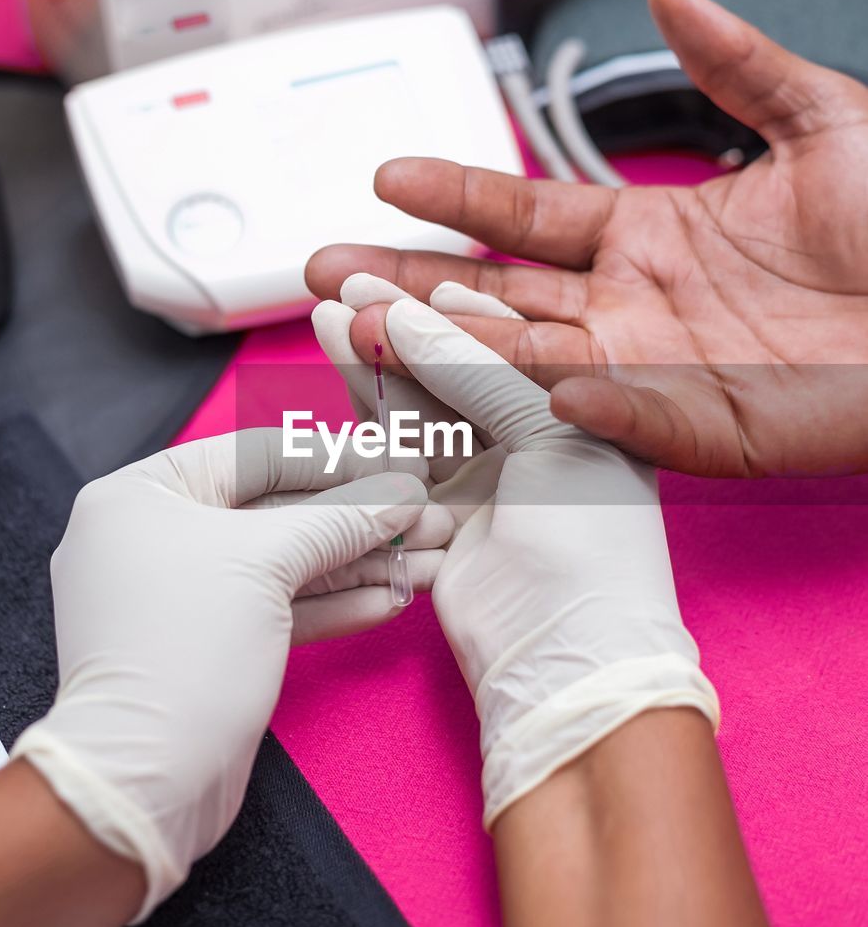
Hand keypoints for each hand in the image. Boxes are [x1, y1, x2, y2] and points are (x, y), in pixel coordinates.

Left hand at [12, 430, 449, 917]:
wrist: (144, 783)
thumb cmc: (182, 650)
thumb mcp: (263, 562)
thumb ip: (339, 519)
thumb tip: (403, 493)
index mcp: (142, 496)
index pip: (254, 455)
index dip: (336, 459)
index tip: (400, 463)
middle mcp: (158, 538)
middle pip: (277, 511)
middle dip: (360, 518)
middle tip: (432, 516)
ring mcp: (186, 596)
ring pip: (287, 565)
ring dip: (361, 561)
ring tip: (432, 560)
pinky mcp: (213, 648)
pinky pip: (280, 609)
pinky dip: (336, 602)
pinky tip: (393, 597)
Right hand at [306, 0, 867, 476]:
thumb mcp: (821, 120)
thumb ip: (736, 65)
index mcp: (644, 238)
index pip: (524, 220)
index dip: (455, 199)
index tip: (386, 179)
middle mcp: (629, 309)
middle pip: (495, 301)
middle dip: (407, 286)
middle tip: (328, 275)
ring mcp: (658, 373)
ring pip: (531, 365)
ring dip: (453, 352)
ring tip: (369, 328)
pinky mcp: (709, 430)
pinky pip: (636, 423)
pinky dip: (591, 411)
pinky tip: (545, 387)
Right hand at [371, 293, 718, 824]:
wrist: (563, 652)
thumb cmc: (595, 549)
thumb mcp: (550, 432)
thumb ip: (478, 370)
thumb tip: (410, 316)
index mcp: (590, 406)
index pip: (515, 337)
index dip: (457, 305)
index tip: (407, 274)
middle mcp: (540, 435)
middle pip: (460, 360)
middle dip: (405, 321)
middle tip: (353, 281)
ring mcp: (489, 472)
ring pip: (423, 397)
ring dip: (377, 356)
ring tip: (330, 310)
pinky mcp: (441, 506)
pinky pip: (400, 445)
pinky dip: (368, 406)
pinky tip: (339, 366)